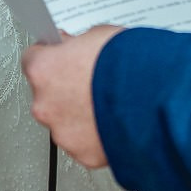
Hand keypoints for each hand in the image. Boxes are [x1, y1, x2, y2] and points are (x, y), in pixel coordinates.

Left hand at [23, 26, 121, 169]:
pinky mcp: (84, 154)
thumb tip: (78, 47)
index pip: (34, 59)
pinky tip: (115, 123)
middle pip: (47, 95)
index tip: (62, 57)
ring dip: (80, 115)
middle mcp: (45, 105)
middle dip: (66, 89)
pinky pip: (85, 143)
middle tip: (91, 82)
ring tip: (108, 104)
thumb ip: (79, 45)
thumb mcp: (100, 36)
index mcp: (43, 70)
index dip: (53, 57)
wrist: (157, 101)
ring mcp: (63, 133)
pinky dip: (97, 135)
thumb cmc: (129, 66)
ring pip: (65, 122)